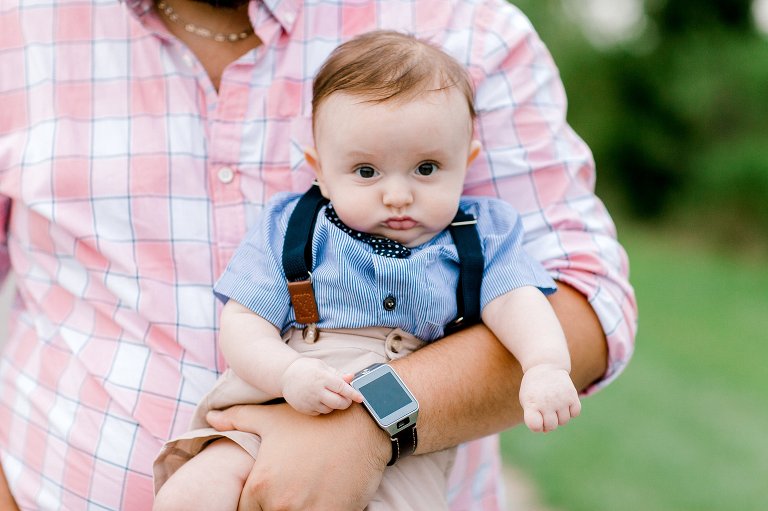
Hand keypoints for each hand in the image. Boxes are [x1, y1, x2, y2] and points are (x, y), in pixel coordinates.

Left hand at [206, 402, 389, 510]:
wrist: (362, 425)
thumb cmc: (315, 422)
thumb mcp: (273, 419)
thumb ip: (238, 420)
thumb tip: (210, 419)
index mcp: (261, 485)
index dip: (256, 505)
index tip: (269, 496)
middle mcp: (281, 504)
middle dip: (277, 508)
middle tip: (293, 492)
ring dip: (298, 510)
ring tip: (307, 495)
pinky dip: (318, 510)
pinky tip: (324, 498)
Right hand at [281, 357, 362, 414]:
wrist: (285, 376)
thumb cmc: (306, 369)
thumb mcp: (322, 366)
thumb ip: (338, 374)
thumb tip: (352, 377)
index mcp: (322, 377)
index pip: (342, 388)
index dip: (353, 394)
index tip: (361, 398)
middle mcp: (316, 390)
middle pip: (338, 403)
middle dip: (346, 402)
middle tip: (347, 398)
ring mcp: (310, 401)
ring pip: (330, 409)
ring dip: (334, 404)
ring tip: (328, 394)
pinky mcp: (305, 409)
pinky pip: (320, 412)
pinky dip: (323, 407)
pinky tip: (318, 398)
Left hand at [519, 364, 580, 432]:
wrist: (544, 366)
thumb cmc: (534, 388)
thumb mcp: (527, 400)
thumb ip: (534, 417)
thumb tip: (546, 431)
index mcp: (531, 403)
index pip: (535, 425)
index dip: (536, 426)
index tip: (535, 417)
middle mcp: (546, 402)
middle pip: (551, 426)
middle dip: (548, 422)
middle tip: (545, 410)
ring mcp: (560, 399)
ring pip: (564, 421)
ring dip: (559, 416)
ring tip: (553, 403)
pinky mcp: (572, 395)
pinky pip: (575, 413)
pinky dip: (570, 411)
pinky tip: (563, 402)